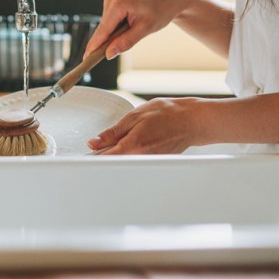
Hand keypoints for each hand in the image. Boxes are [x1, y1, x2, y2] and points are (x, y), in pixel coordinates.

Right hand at [84, 0, 197, 59]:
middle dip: (109, 41)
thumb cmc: (160, 10)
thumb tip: (108, 54)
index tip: (85, 60)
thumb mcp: (145, 29)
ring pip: (106, 27)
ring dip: (116, 34)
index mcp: (118, 3)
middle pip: (103, 29)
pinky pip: (110, 21)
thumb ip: (126, 42)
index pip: (102, 31)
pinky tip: (131, 24)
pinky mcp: (113, 1)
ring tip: (135, 28)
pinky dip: (117, 28)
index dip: (94, 47)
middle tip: (123, 45)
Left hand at [88, 97, 211, 153]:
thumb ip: (113, 132)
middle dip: (105, 154)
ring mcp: (148, 163)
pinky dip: (131, 155)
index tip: (86, 154)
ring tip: (126, 140)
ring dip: (119, 154)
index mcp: (132, 146)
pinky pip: (136, 161)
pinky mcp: (153, 163)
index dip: (93, 156)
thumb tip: (95, 142)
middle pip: (113, 162)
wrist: (191, 121)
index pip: (104, 158)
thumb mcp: (135, 116)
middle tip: (103, 146)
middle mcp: (140, 158)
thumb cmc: (167, 114)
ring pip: (125, 162)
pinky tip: (137, 143)